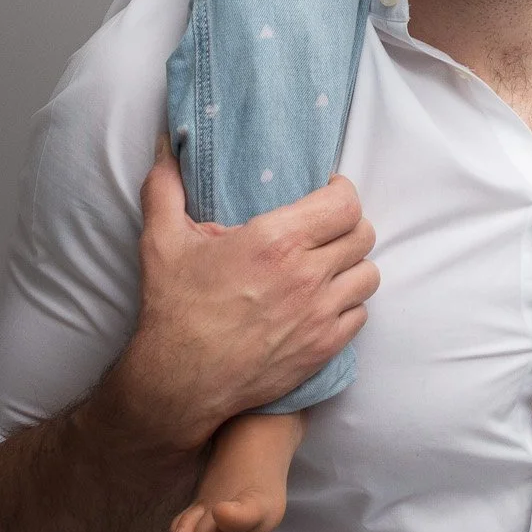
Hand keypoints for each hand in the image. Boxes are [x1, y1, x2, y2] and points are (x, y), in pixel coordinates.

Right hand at [111, 142, 378, 452]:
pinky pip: (360, 315)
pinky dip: (348, 306)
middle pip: (363, 234)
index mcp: (276, 241)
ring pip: (369, 275)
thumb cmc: (174, 310)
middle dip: (348, 226)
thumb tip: (165, 147)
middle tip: (326, 229)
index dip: (341, 193)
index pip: (346, 202)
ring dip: (352, 266)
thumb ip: (166, 188)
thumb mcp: (162, 242)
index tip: (326, 193)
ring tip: (329, 264)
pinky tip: (324, 302)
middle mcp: (306, 275)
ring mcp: (319, 315)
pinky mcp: (323, 349)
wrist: (177, 384)